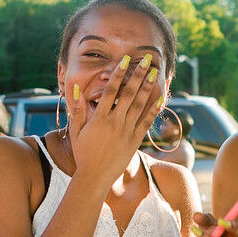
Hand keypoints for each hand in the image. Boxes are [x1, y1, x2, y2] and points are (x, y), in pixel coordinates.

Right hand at [66, 54, 160, 189]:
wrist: (95, 177)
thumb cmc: (83, 153)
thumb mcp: (76, 130)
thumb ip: (77, 108)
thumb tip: (77, 87)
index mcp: (100, 118)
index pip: (111, 90)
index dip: (119, 73)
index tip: (126, 60)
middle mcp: (115, 122)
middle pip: (129, 93)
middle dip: (139, 74)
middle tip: (147, 59)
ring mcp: (126, 131)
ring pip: (140, 105)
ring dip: (148, 87)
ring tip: (155, 72)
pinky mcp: (135, 141)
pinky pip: (146, 122)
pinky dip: (154, 110)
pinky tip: (161, 99)